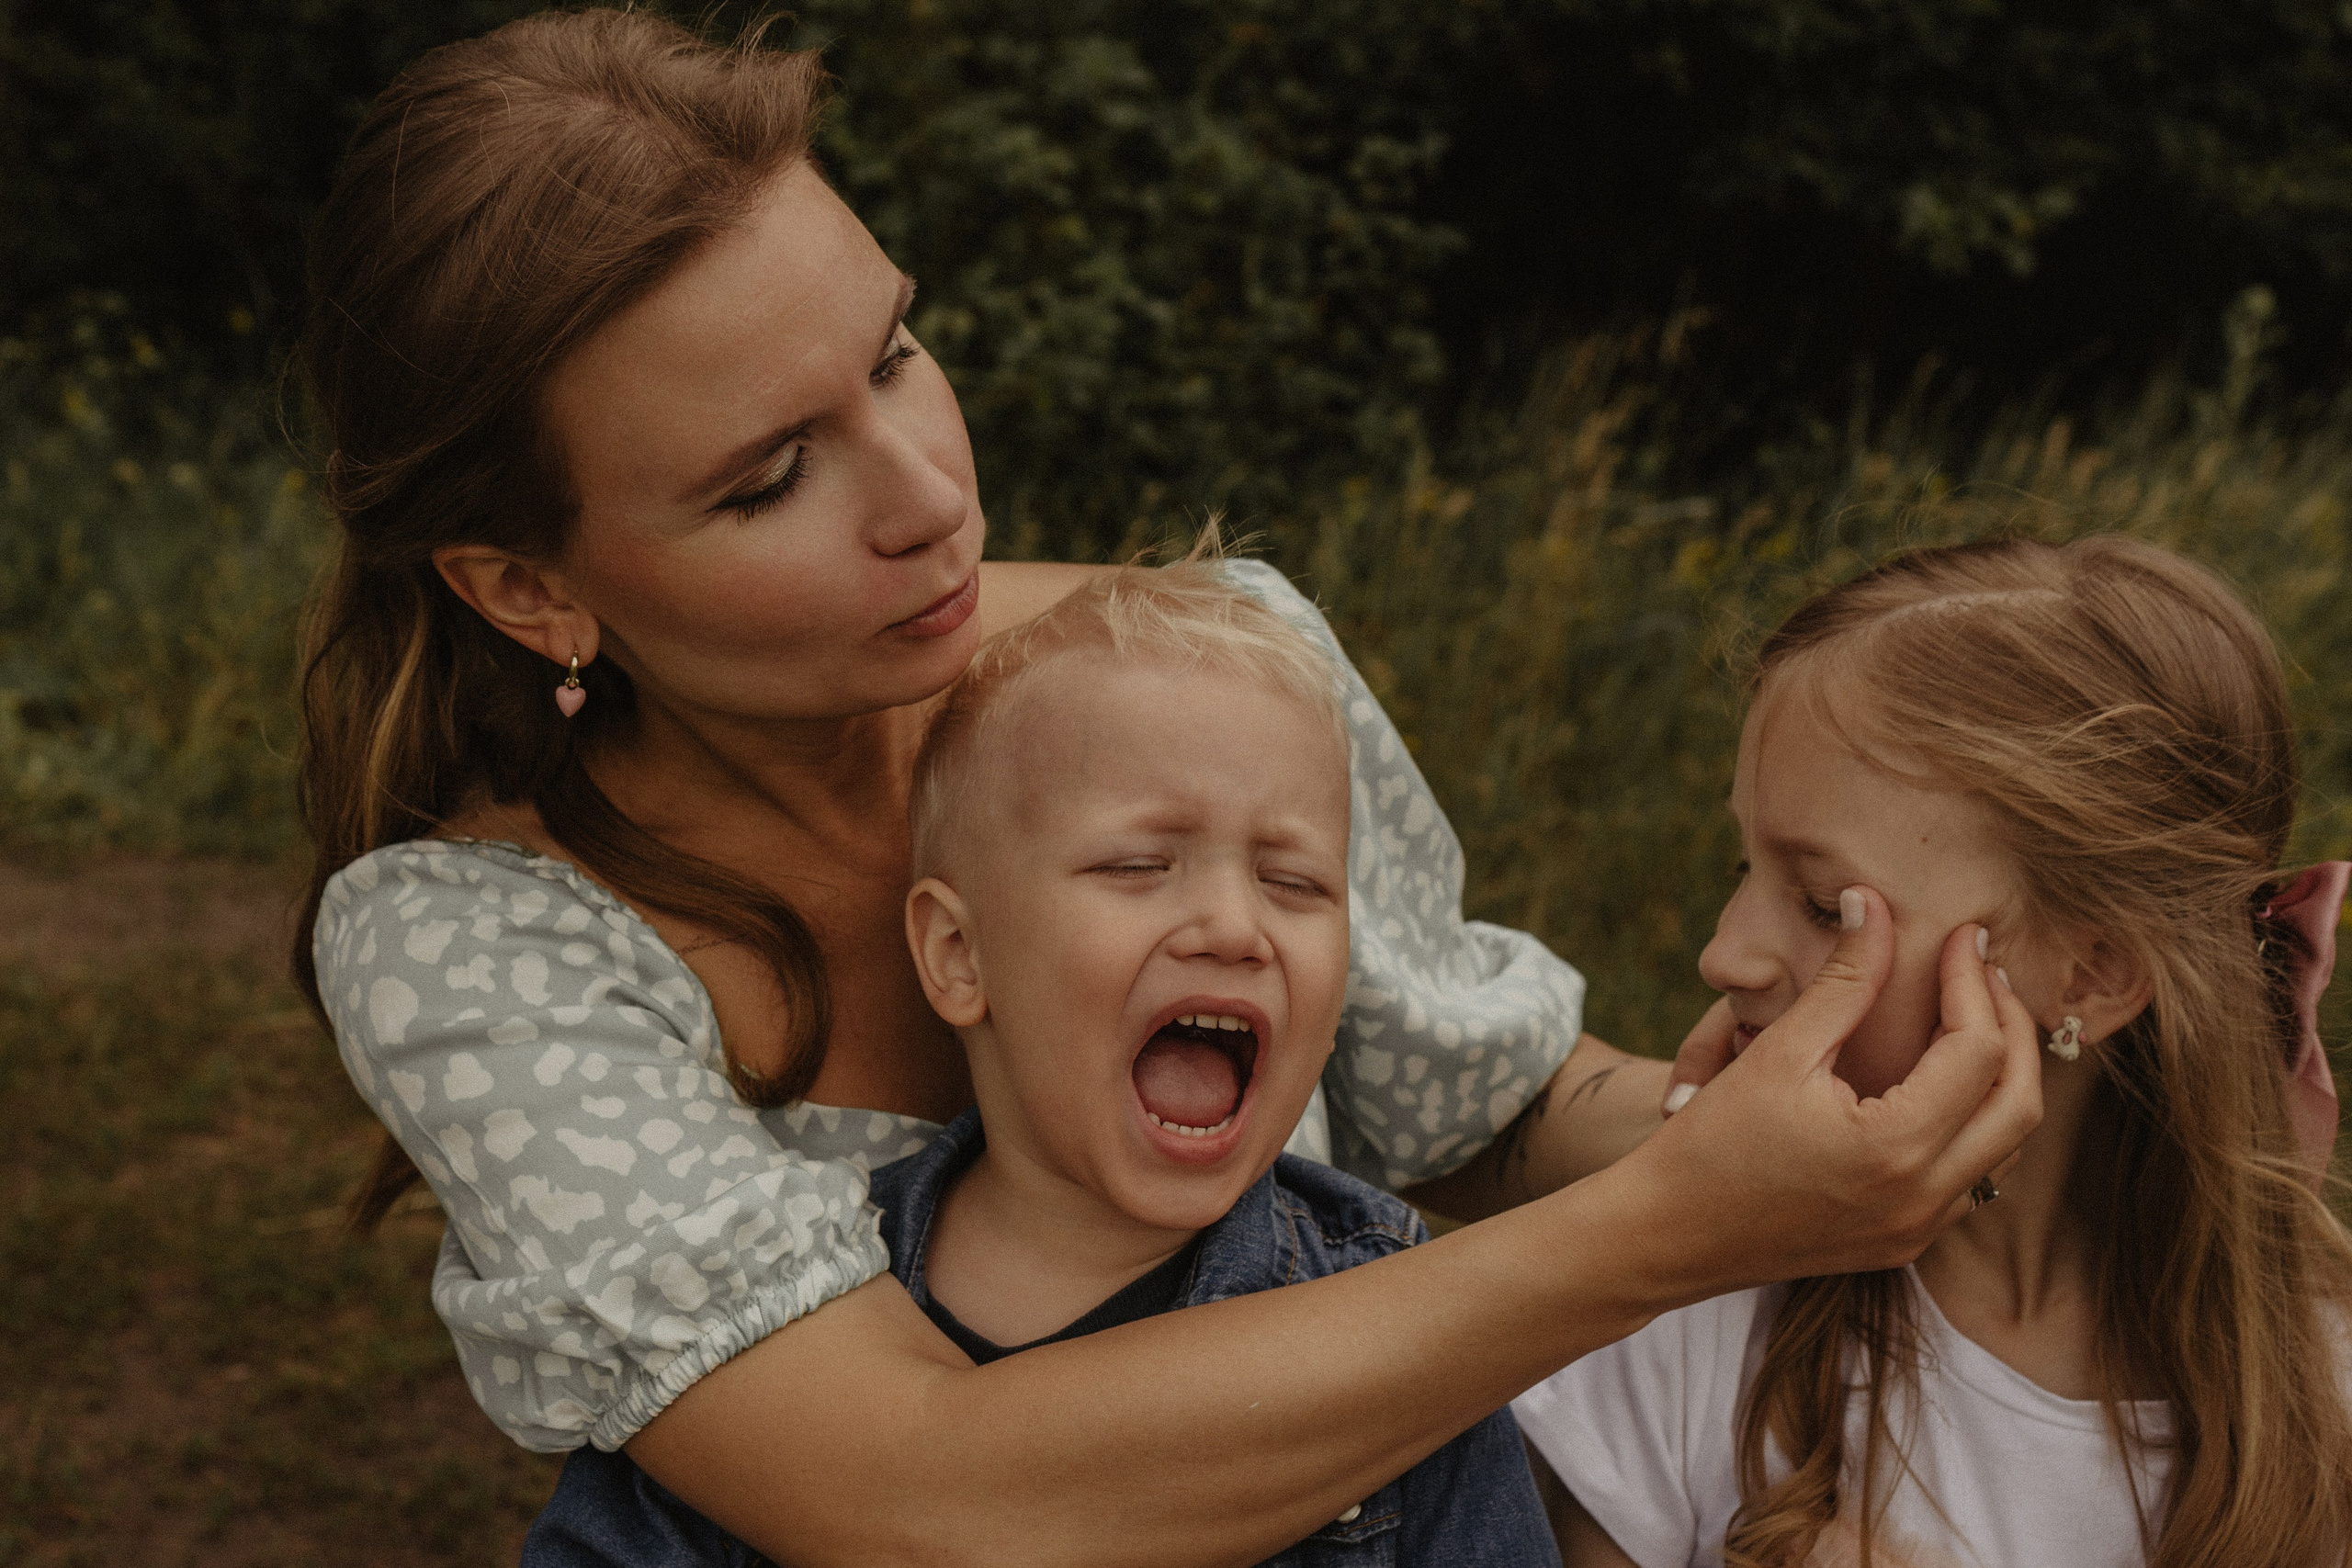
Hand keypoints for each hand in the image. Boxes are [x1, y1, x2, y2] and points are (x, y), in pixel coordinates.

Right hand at [1612, 886, 2040, 1300]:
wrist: (1667, 1234)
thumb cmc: (1710, 1141)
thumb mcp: (1777, 1049)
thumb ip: (1842, 978)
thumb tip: (1873, 902)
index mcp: (1895, 1148)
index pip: (1977, 1050)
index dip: (1974, 981)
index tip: (1963, 935)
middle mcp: (1923, 1199)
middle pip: (2020, 1102)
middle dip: (2012, 1026)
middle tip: (1983, 970)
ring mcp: (1918, 1229)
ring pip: (2008, 1148)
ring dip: (2002, 1077)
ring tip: (1972, 1015)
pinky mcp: (1904, 1242)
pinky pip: (1974, 1178)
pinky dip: (1977, 1122)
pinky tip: (1942, 1079)